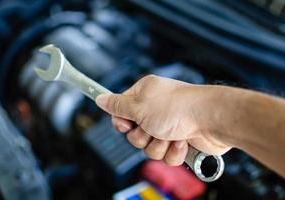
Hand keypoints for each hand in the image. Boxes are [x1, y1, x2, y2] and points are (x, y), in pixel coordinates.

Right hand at [96, 75, 230, 165]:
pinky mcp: (178, 140)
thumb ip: (117, 106)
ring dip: (159, 144)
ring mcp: (168, 126)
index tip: (127, 124)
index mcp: (144, 95)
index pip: (121, 111)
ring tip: (171, 134)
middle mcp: (155, 110)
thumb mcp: (139, 106)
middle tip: (153, 127)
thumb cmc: (178, 107)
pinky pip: (165, 155)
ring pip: (149, 147)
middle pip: (134, 133)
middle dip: (143, 136)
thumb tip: (100, 99)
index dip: (122, 122)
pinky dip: (173, 151)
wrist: (211, 119)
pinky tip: (182, 140)